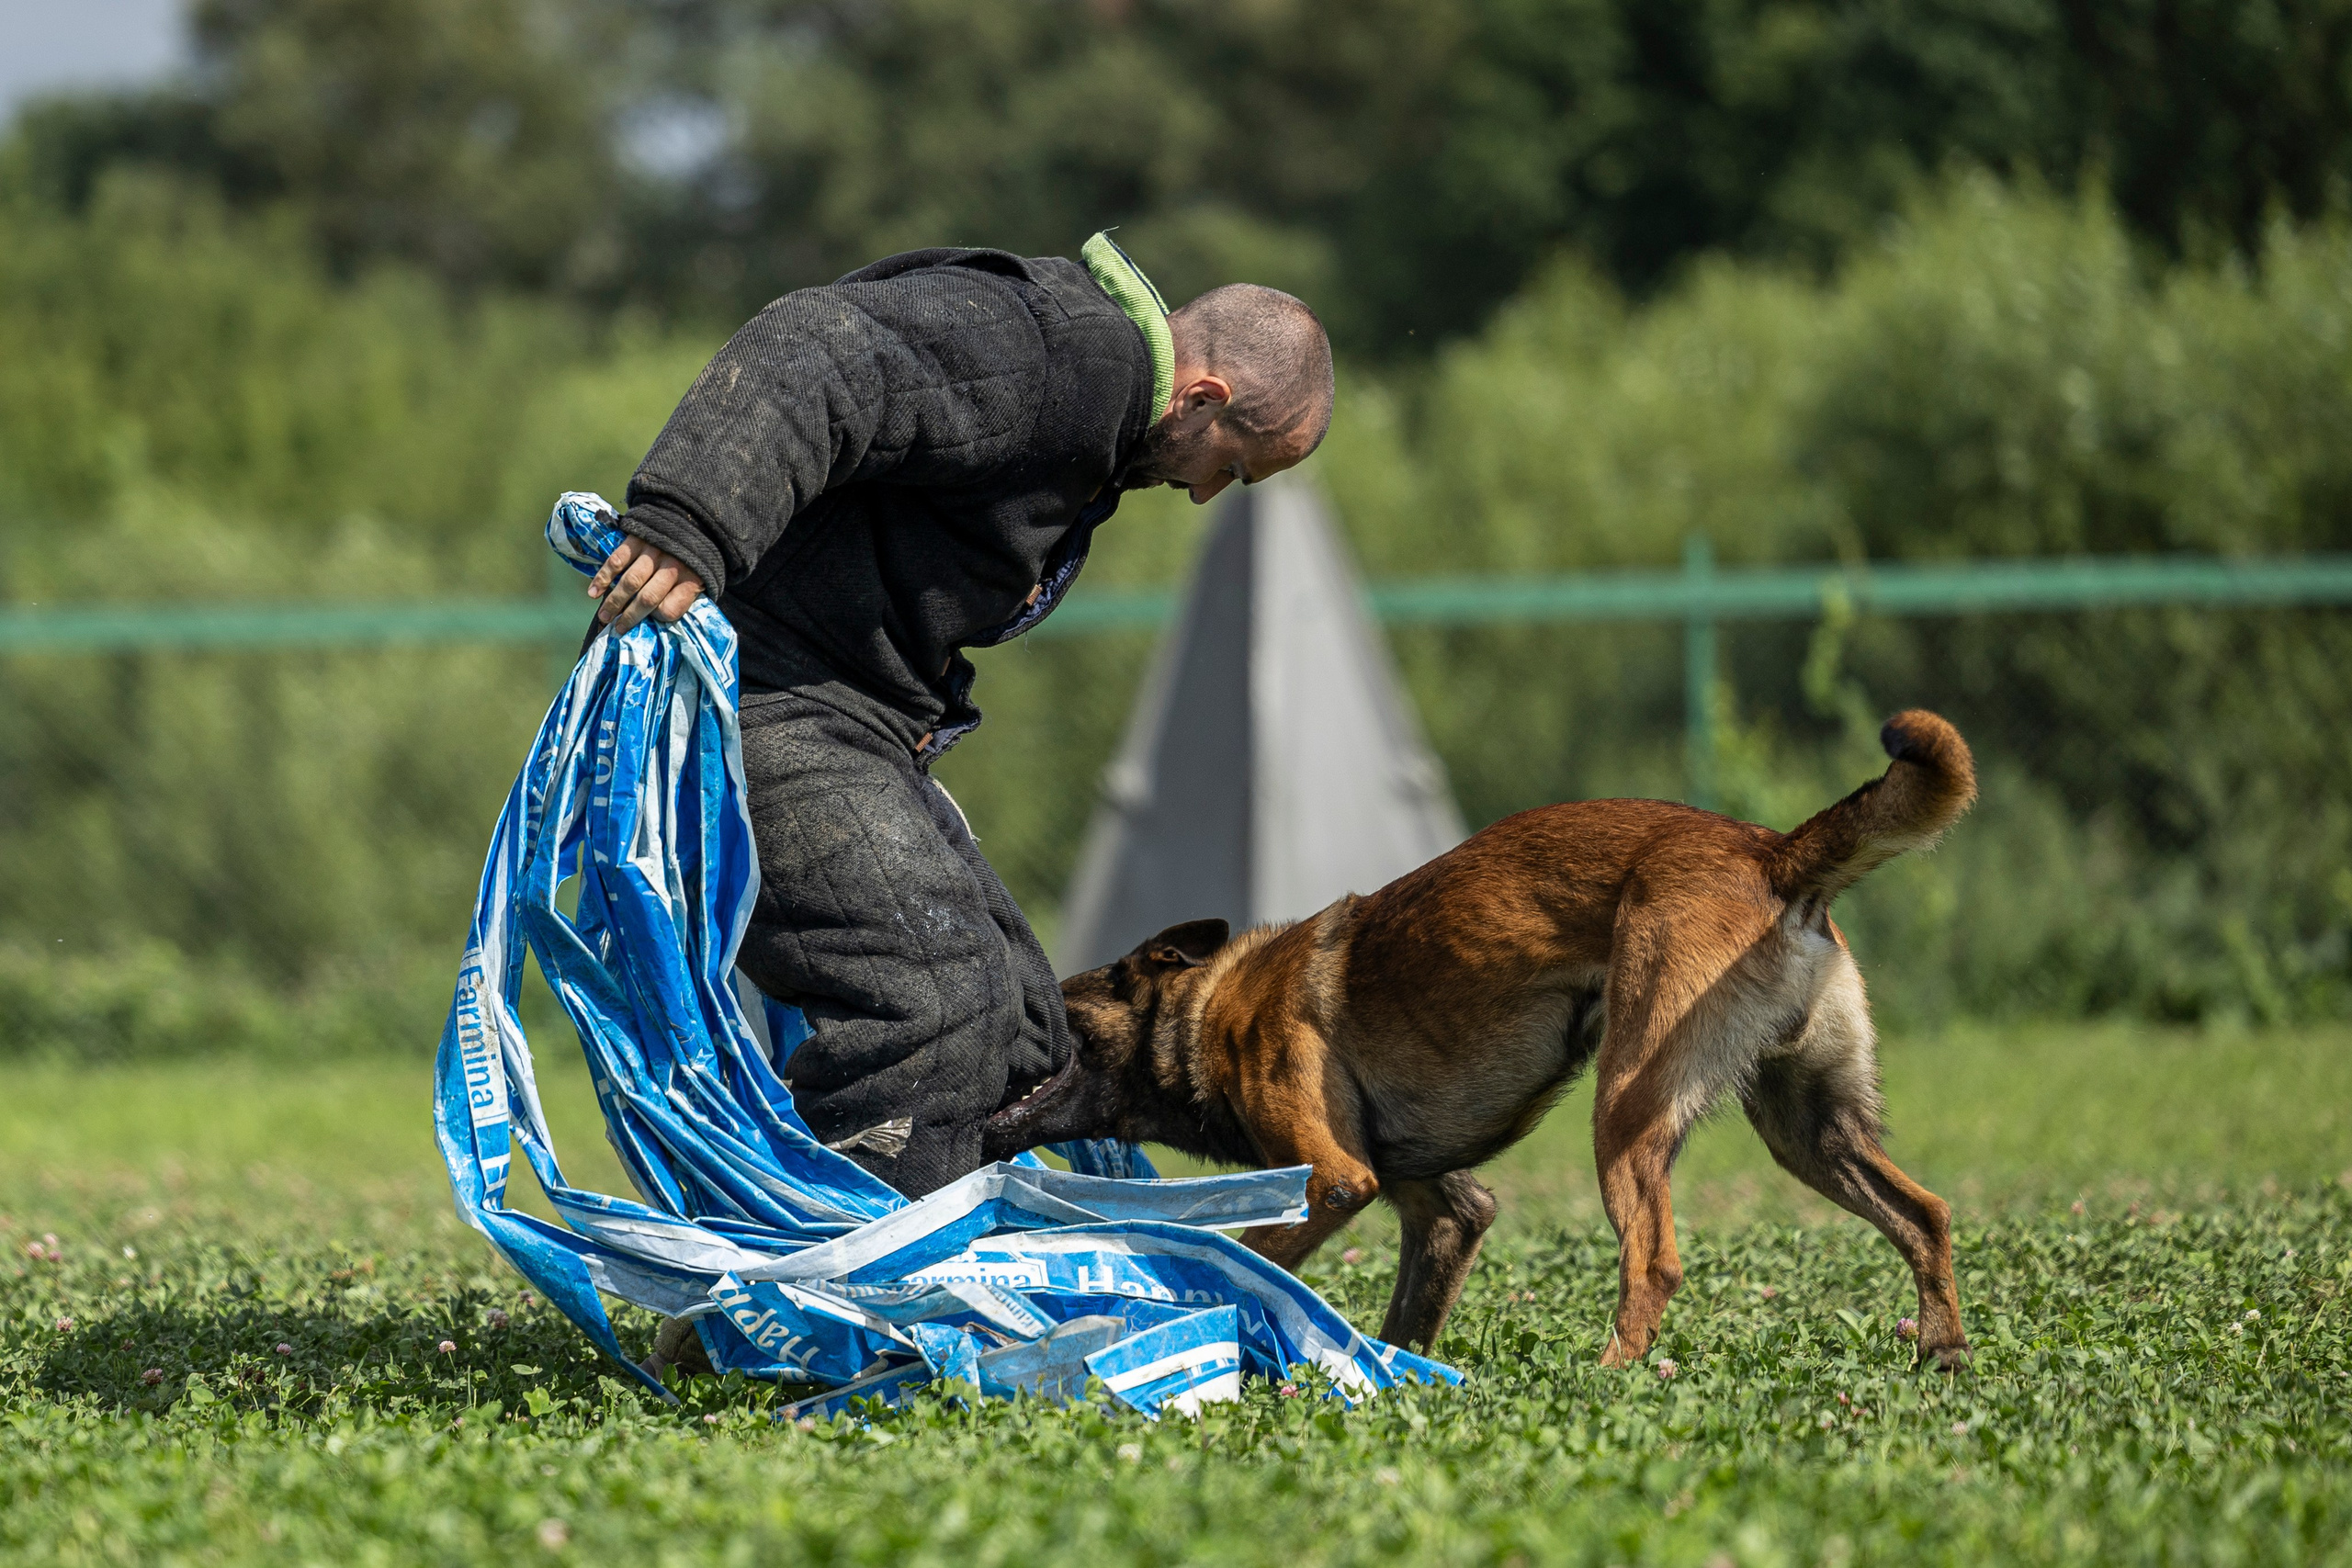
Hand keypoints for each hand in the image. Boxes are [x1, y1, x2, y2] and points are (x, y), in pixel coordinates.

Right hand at [588, 537, 703, 631]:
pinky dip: (603, 577)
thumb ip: (684, 595)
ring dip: (614, 601)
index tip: (649, 621)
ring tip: (604, 616)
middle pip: (648, 599)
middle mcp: (672, 567)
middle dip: (629, 617)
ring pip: (630, 582)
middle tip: (617, 629)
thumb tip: (659, 618)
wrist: (693, 517)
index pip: (671, 609)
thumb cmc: (696, 555)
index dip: (658, 618)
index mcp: (692, 580)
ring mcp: (653, 552)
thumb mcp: (702, 577)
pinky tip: (594, 592)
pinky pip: (617, 560)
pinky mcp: (637, 539)